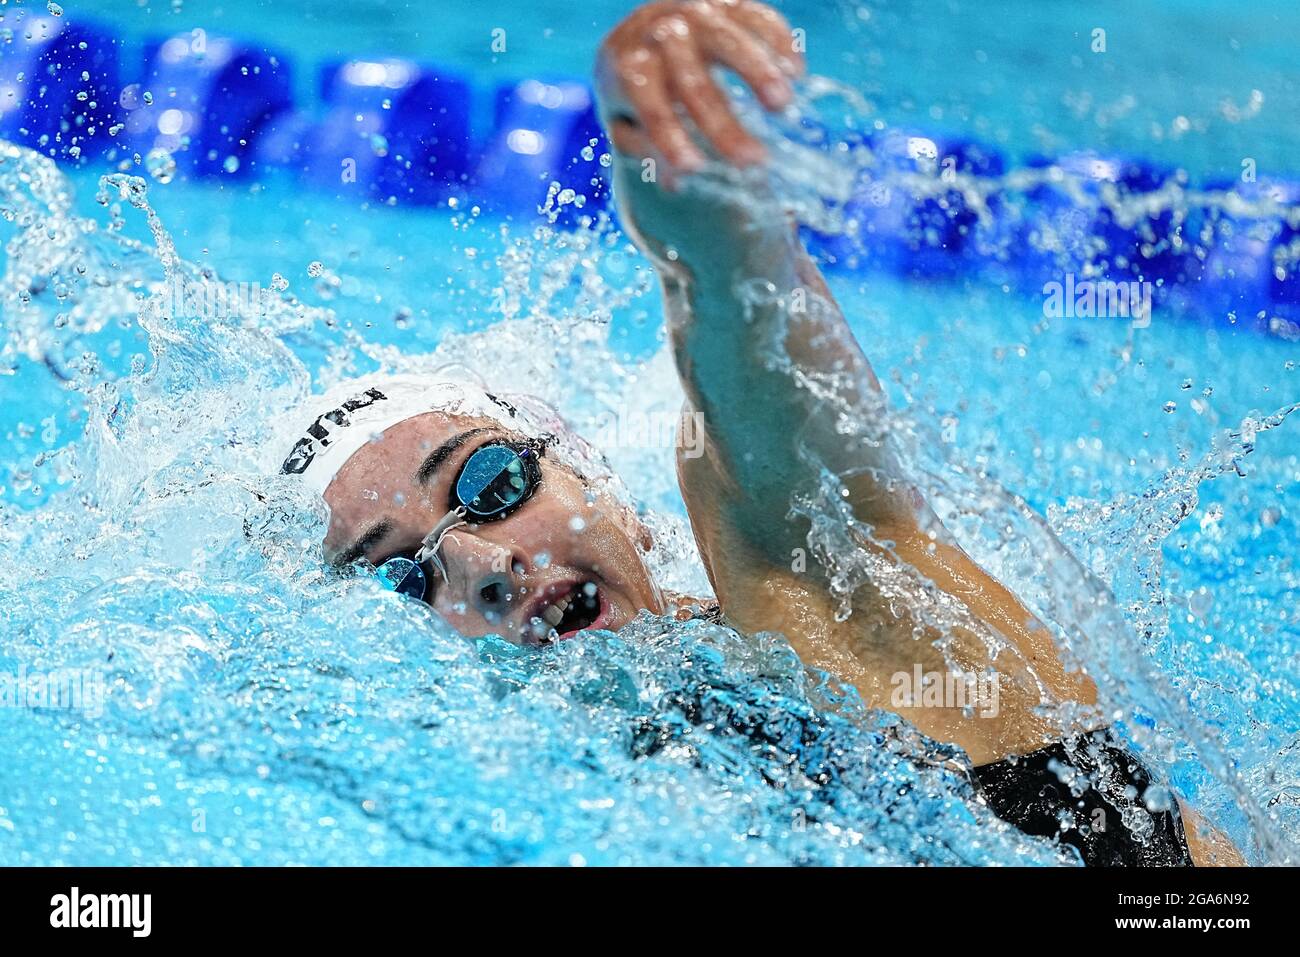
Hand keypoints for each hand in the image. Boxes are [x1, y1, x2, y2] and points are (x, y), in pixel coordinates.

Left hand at [596, 0, 805, 171]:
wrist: (642, 31)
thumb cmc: (637, 89)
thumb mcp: (627, 119)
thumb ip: (646, 148)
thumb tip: (675, 178)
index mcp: (628, 63)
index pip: (648, 101)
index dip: (668, 135)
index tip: (693, 169)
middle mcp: (659, 32)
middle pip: (690, 79)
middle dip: (722, 122)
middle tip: (754, 160)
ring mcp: (695, 11)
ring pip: (726, 37)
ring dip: (757, 71)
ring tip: (783, 106)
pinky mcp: (727, 1)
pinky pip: (756, 16)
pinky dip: (778, 41)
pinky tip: (797, 73)